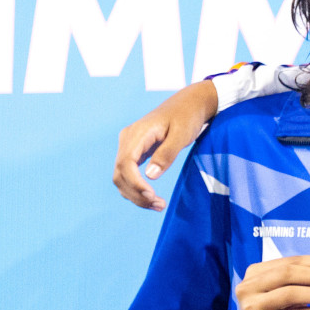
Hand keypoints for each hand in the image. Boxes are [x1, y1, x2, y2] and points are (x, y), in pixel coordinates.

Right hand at [113, 81, 220, 210]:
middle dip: (136, 194)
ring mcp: (129, 145)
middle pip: (120, 174)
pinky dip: (137, 188)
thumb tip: (150, 176)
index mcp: (137, 133)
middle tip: (160, 206)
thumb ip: (167, 154)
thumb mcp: (182, 134)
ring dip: (136, 195)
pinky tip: (151, 197)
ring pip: (121, 177)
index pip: (125, 163)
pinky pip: (128, 173)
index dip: (135, 183)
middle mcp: (128, 139)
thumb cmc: (187, 116)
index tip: (152, 196)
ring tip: (159, 205)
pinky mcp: (135, 151)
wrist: (189, 103)